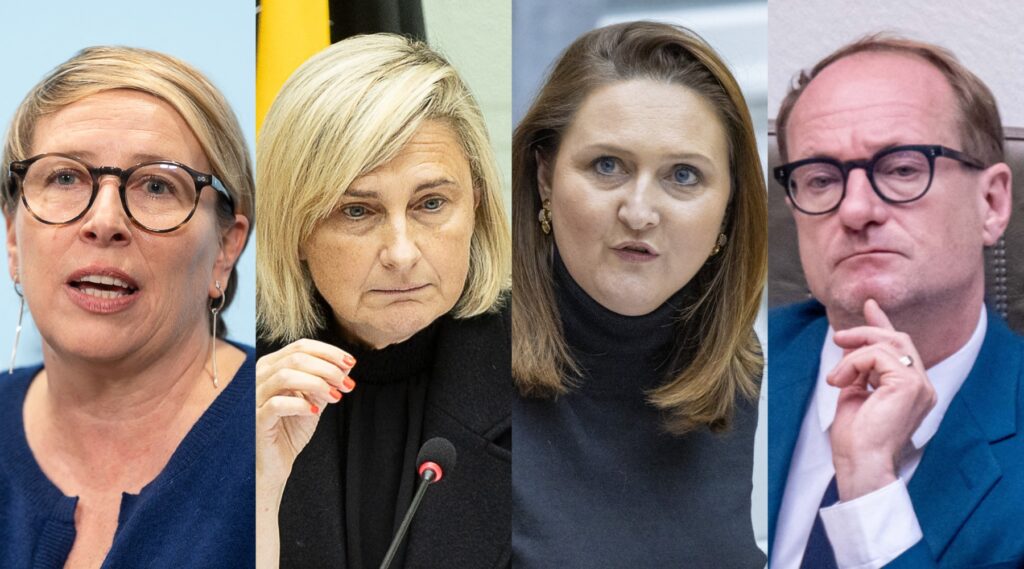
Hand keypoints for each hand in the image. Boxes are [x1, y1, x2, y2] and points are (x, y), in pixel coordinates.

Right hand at [256, 339, 355, 492]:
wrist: (275, 463)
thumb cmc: (290, 429)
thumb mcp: (314, 400)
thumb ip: (326, 382)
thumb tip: (347, 366)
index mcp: (272, 367)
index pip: (301, 346)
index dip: (329, 352)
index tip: (350, 363)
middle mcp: (260, 377)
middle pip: (296, 358)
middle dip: (328, 368)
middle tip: (347, 384)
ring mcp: (255, 398)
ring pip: (286, 376)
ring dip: (318, 383)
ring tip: (335, 396)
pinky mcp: (256, 419)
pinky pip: (277, 404)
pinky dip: (300, 404)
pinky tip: (315, 411)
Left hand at [828, 299, 936, 500]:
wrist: (861, 463)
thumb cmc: (856, 439)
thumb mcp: (855, 394)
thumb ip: (859, 371)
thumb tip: (850, 346)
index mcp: (912, 389)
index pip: (901, 348)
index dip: (883, 325)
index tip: (870, 306)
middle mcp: (922, 386)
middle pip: (898, 340)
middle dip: (867, 331)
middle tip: (838, 336)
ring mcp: (919, 385)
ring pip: (888, 344)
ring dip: (854, 352)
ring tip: (836, 376)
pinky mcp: (908, 385)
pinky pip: (877, 356)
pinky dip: (853, 363)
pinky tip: (841, 382)